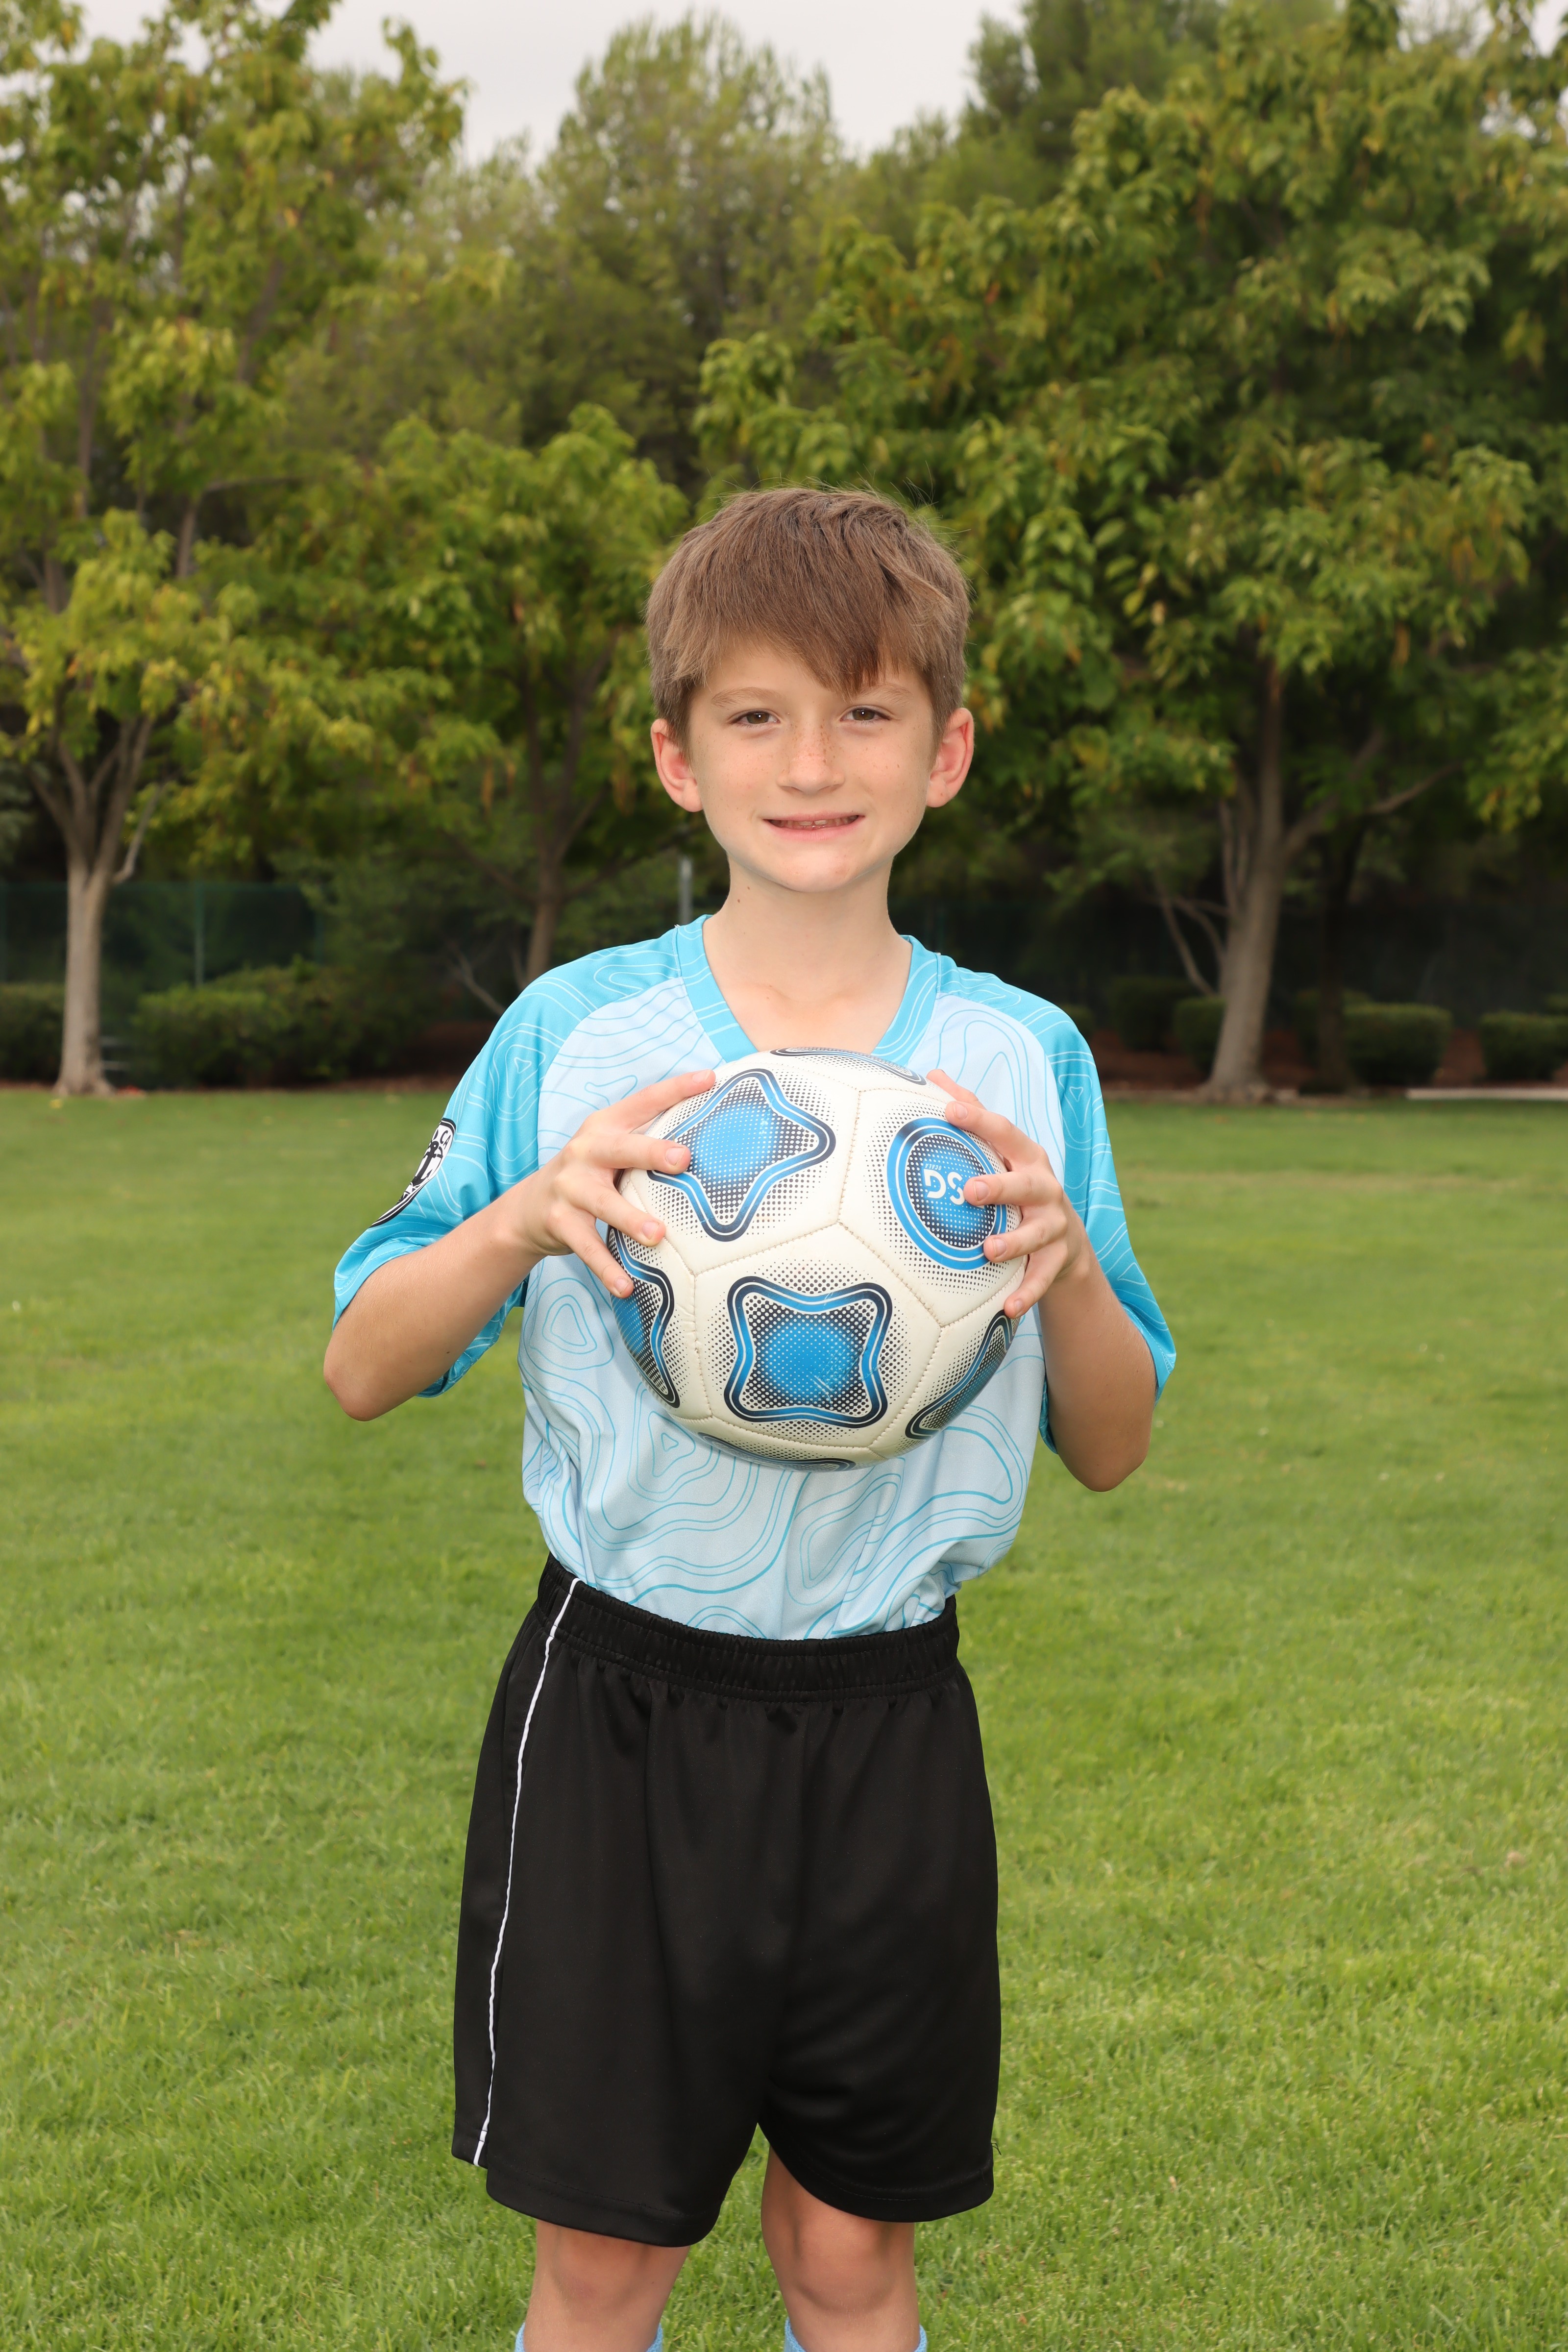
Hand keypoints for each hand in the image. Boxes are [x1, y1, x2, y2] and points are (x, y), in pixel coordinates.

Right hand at [508, 1068, 714, 1298]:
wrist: (529, 1209)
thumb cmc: (591, 1175)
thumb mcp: (611, 1151)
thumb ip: (647, 1141)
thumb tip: (713, 1140)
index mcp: (605, 1127)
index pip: (644, 1102)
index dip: (676, 1089)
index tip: (710, 1078)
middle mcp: (586, 1152)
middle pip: (621, 1149)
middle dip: (651, 1152)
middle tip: (683, 1158)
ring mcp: (570, 1188)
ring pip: (603, 1203)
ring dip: (630, 1219)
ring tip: (657, 1235)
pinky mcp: (561, 1222)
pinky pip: (587, 1247)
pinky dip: (606, 1268)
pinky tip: (626, 1286)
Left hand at [928, 1067, 1084, 1319]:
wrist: (1064, 1239)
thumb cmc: (1016, 1184)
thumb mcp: (1000, 1151)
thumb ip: (971, 1113)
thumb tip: (932, 1073)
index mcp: (1026, 1156)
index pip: (1003, 1132)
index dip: (978, 1118)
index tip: (948, 1109)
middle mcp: (1045, 1188)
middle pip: (1027, 1183)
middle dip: (1000, 1186)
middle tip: (968, 1190)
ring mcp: (1054, 1225)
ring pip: (1038, 1234)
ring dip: (1015, 1242)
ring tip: (989, 1250)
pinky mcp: (1058, 1261)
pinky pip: (1042, 1278)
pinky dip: (1027, 1293)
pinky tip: (1008, 1309)